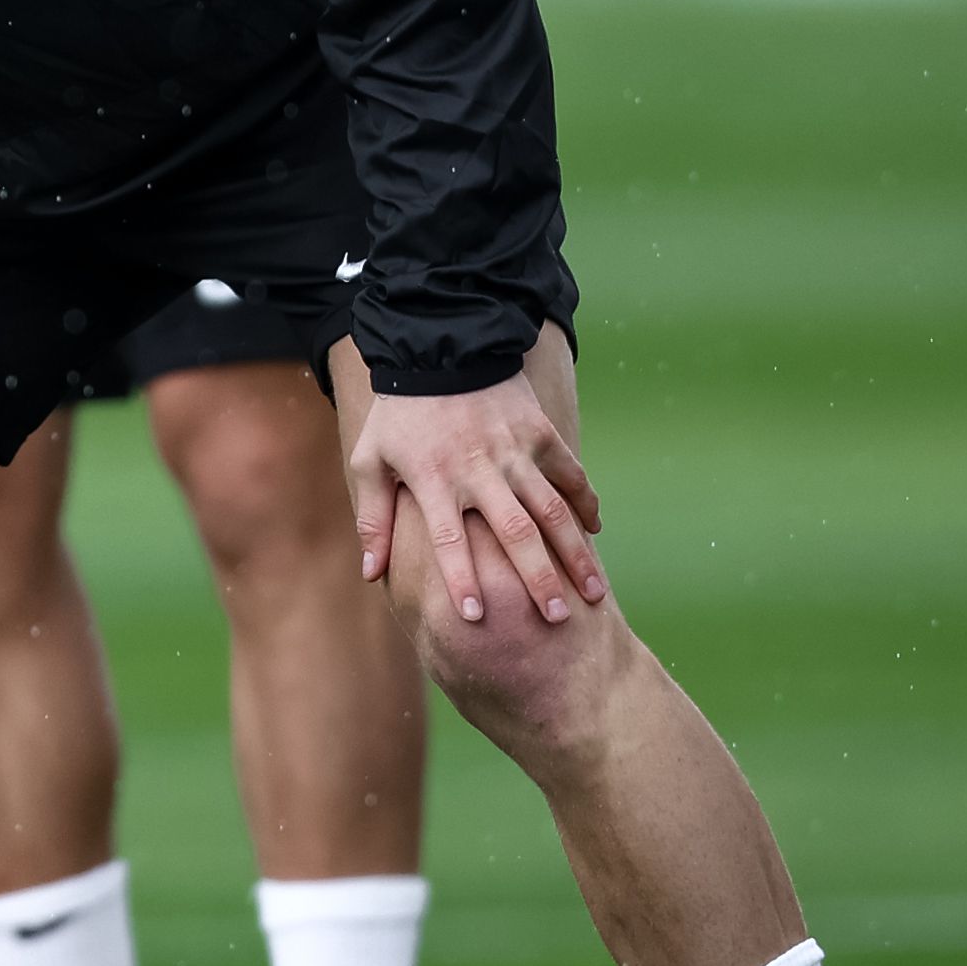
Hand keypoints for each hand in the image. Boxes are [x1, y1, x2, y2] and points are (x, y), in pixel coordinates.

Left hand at [334, 323, 608, 628]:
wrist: (439, 346)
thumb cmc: (399, 414)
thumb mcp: (371, 460)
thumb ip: (373, 518)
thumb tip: (370, 574)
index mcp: (434, 478)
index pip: (448, 538)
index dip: (461, 577)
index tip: (475, 616)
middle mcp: (478, 468)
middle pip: (513, 531)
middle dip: (536, 577)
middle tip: (555, 619)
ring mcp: (513, 449)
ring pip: (551, 508)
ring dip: (573, 551)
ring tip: (593, 592)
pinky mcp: (538, 431)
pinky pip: (568, 471)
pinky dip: (585, 500)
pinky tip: (596, 529)